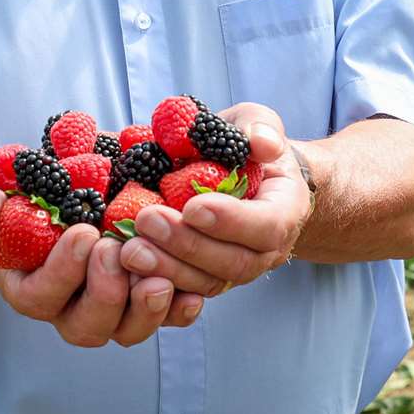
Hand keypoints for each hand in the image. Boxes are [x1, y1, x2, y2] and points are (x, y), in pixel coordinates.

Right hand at [0, 174, 202, 345]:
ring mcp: (107, 308)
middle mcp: (65, 308)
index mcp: (26, 285)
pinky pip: (162, 318)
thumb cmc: (16, 198)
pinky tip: (192, 292)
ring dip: (145, 310)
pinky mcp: (140, 299)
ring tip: (160, 279)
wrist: (49, 200)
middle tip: (118, 251)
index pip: (40, 295)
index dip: (62, 272)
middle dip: (105, 293)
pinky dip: (178, 310)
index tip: (83, 234)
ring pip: (126, 330)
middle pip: (85, 326)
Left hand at [119, 102, 312, 293]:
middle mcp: (265, 249)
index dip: (231, 221)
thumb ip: (261, 128)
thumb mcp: (257, 123)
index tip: (192, 206)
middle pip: (233, 262)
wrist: (244, 174)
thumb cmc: (248, 146)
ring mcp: (236, 268)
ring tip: (130, 248)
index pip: (268, 226)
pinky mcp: (207, 277)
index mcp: (285, 209)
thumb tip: (262, 143)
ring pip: (207, 282)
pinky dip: (157, 281)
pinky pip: (186, 290)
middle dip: (188, 245)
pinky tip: (127, 266)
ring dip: (167, 268)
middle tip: (147, 221)